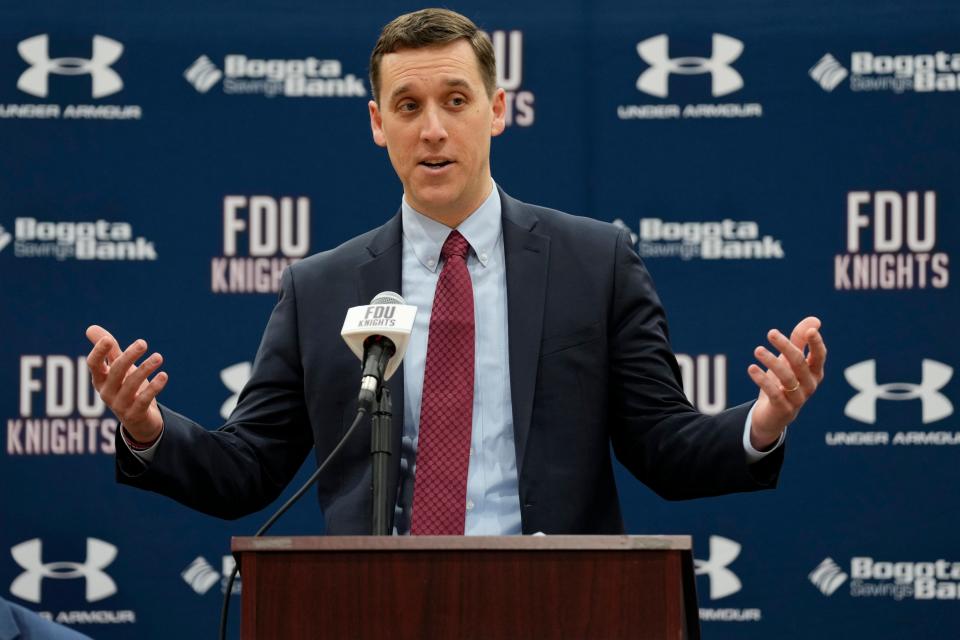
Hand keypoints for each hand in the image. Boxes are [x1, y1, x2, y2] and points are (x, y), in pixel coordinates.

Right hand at [85, 325, 166, 442]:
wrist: (139, 421)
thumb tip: (90, 328)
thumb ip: (108, 350)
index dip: (99, 352)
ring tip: (159, 357)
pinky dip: (154, 387)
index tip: (108, 339)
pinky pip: (143, 399)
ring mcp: (119, 405)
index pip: (93, 364)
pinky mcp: (135, 414)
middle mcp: (106, 392)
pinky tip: (164, 375)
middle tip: (143, 343)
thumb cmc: (126, 388)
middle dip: (129, 356)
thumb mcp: (118, 369)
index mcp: (100, 379)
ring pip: (132, 384)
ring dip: (146, 368)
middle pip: (116, 371)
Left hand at [748, 316, 826, 449]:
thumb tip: (815, 321)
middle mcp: (810, 385)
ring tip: (757, 350)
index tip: (810, 330)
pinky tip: (752, 368)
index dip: (816, 343)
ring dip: (771, 361)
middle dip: (786, 346)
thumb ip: (800, 340)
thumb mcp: (790, 361)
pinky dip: (762, 380)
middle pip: (799, 363)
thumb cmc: (784, 383)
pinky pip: (774, 393)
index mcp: (815, 372)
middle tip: (771, 332)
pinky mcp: (784, 409)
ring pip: (786, 377)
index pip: (819, 356)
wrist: (772, 415)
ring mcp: (798, 398)